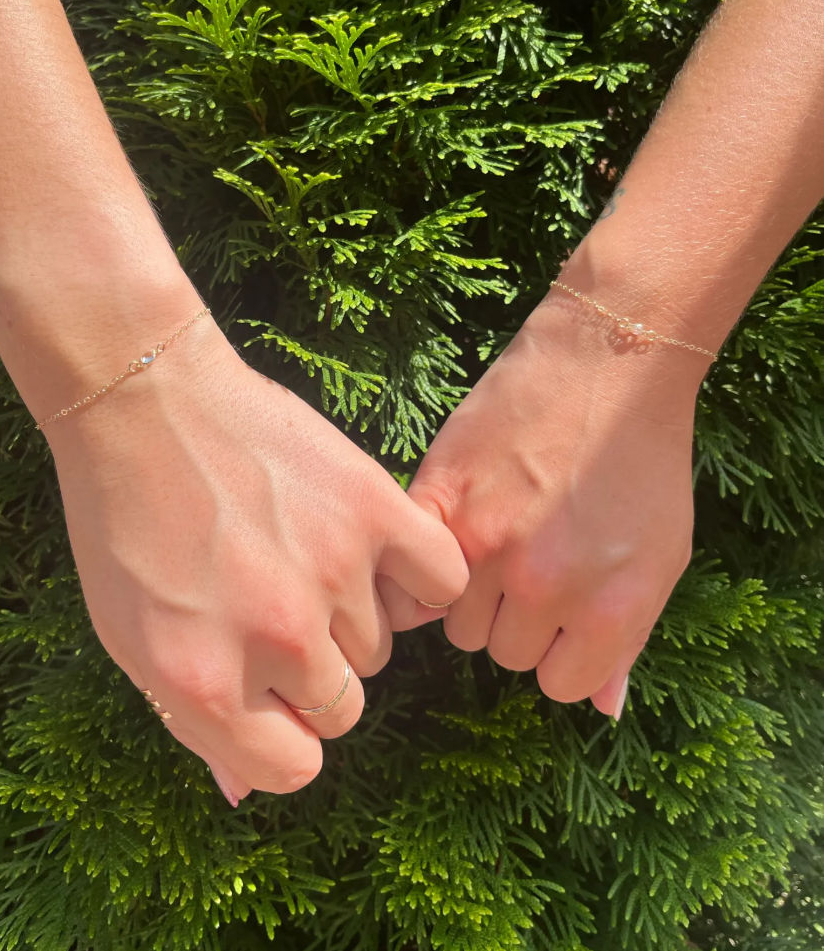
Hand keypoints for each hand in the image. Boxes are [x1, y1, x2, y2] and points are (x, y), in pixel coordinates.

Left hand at [45, 320, 467, 798]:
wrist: (145, 402)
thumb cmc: (125, 521)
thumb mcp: (130, 637)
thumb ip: (195, 720)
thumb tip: (245, 793)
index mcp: (203, 686)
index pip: (291, 768)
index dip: (282, 734)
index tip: (271, 697)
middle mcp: (277, 642)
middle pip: (343, 706)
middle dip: (313, 670)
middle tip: (278, 605)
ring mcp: (333, 574)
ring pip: (381, 644)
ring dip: (351, 614)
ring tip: (305, 555)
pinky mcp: (375, 510)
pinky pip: (440, 583)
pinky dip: (418, 578)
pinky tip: (381, 554)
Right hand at [403, 294, 702, 716]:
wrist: (607, 364)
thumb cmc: (644, 461)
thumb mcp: (662, 558)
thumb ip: (627, 640)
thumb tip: (602, 709)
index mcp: (607, 610)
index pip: (559, 686)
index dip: (559, 650)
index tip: (561, 613)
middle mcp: (543, 586)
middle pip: (500, 652)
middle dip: (514, 618)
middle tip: (528, 564)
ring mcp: (485, 541)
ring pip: (451, 619)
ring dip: (469, 592)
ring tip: (493, 540)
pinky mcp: (440, 498)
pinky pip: (411, 569)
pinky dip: (424, 562)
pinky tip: (448, 533)